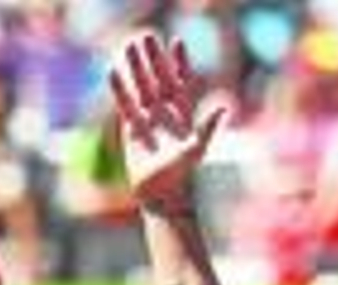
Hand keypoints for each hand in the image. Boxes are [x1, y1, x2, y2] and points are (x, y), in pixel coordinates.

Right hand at [110, 32, 226, 212]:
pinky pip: (125, 104)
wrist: (161, 195)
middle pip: (159, 78)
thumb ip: (206, 128)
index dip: (180, 62)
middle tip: (145, 36)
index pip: (182, 81)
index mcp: (184, 114)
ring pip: (141, 87)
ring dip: (135, 68)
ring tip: (126, 46)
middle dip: (152, 57)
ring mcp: (149, 119)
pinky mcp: (132, 129)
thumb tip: (224, 106)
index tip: (176, 42)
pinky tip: (113, 72)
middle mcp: (166, 113)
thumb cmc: (181, 175)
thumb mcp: (196, 150)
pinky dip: (119, 89)